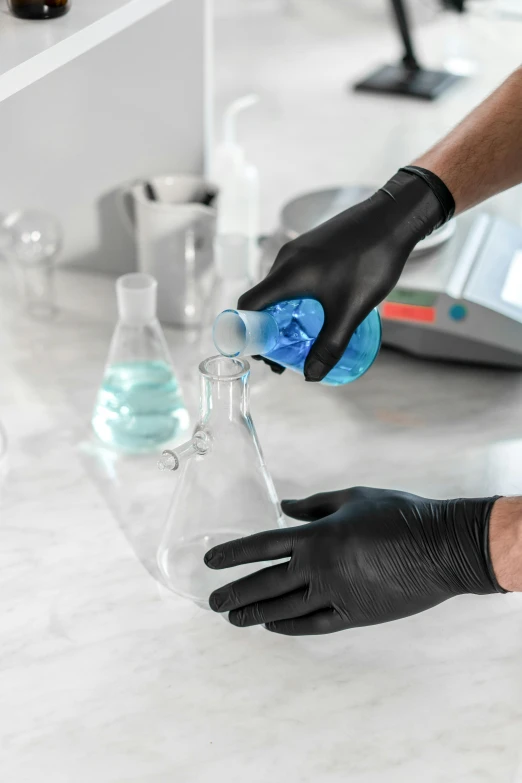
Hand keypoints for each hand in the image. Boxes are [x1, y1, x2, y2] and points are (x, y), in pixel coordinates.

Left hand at [205, 487, 503, 634]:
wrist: (441, 548)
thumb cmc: (399, 513)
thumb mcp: (353, 498)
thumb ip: (315, 504)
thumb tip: (285, 507)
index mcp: (317, 536)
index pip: (262, 546)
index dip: (233, 554)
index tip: (210, 561)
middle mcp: (319, 568)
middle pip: (265, 583)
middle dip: (235, 593)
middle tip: (213, 602)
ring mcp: (336, 595)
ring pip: (284, 608)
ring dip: (255, 613)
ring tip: (234, 618)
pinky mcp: (354, 614)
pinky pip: (313, 625)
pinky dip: (289, 626)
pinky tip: (272, 626)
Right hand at [239, 169, 448, 381]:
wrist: (394, 218)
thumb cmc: (371, 262)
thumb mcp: (351, 310)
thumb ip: (330, 345)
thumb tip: (312, 376)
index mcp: (286, 274)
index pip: (247, 306)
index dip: (248, 333)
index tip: (263, 353)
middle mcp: (285, 261)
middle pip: (263, 301)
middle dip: (271, 331)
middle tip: (287, 354)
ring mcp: (299, 251)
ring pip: (280, 290)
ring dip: (286, 315)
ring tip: (305, 337)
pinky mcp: (312, 247)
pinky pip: (294, 279)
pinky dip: (298, 300)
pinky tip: (321, 312)